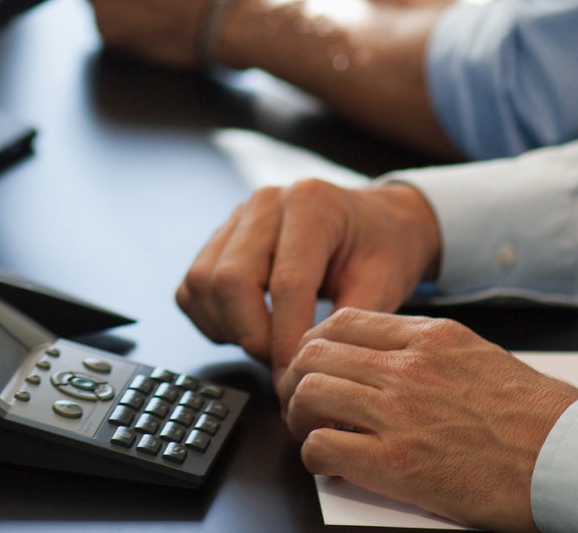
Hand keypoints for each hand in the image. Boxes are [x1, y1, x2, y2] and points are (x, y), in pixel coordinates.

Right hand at [177, 180, 440, 371]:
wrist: (375, 220)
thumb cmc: (382, 248)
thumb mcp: (384, 282)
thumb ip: (349, 324)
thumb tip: (311, 371)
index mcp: (311, 203)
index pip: (286, 283)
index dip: (285, 339)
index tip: (295, 376)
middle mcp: (265, 202)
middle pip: (231, 279)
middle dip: (252, 335)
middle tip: (280, 365)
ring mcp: (236, 217)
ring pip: (203, 282)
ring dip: (229, 327)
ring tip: (266, 346)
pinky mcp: (218, 237)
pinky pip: (193, 286)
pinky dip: (211, 318)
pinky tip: (246, 328)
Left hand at [278, 309, 577, 532]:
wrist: (572, 460)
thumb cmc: (540, 417)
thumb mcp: (480, 356)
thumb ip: (430, 352)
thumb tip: (389, 359)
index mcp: (429, 337)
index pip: (342, 321)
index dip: (316, 343)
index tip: (314, 363)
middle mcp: (407, 366)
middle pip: (315, 353)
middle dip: (296, 378)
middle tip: (300, 400)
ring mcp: (398, 413)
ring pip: (309, 393)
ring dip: (299, 415)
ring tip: (310, 431)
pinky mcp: (396, 462)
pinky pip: (323, 446)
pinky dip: (314, 456)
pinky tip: (329, 464)